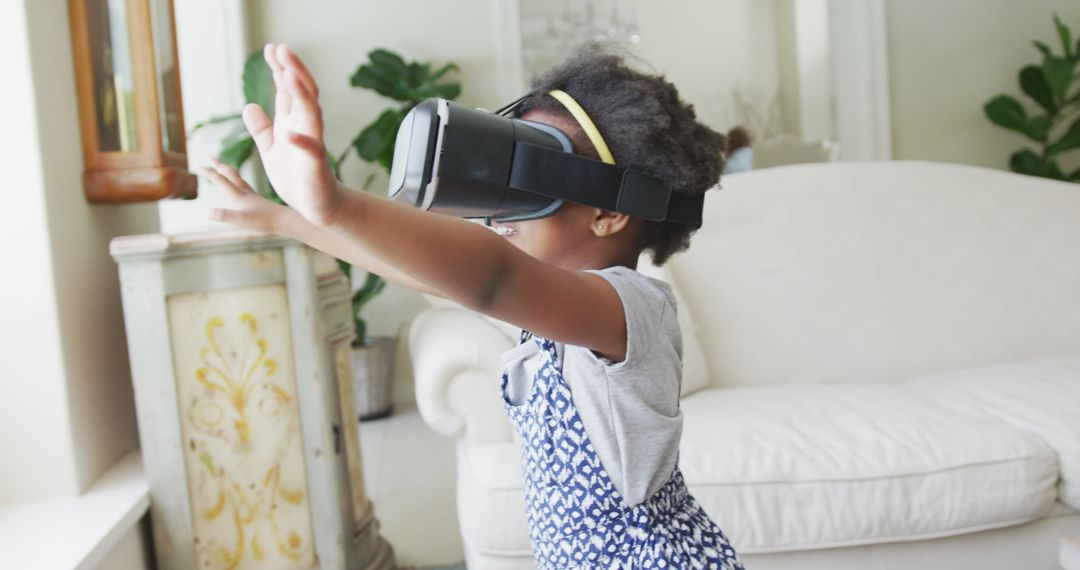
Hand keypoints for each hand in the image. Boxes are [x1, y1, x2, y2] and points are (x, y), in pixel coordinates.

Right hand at [204, 158, 298, 234]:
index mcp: (240, 196)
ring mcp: (254, 197)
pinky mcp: (260, 202)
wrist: (287, 222)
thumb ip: (225, 215)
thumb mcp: (242, 221)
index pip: (222, 181)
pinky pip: (247, 188)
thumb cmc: (265, 222)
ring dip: (230, 172)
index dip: (210, 173)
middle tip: (211, 157)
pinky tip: (243, 189)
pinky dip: (241, 183)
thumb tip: (206, 211)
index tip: (199, 166)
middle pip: (231, 175)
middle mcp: (246, 193)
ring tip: (225, 169)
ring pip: (240, 180)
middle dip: (220, 166)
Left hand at [235, 44, 340, 225]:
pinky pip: (311, 150)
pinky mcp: (317, 166)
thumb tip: (249, 106)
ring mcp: (313, 145)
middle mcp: (306, 128)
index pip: (288, 90)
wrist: (316, 207)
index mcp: (293, 123)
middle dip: (293, 70)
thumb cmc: (297, 179)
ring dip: (301, 94)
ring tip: (290, 74)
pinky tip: (289, 132)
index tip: (271, 48)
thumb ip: (262, 129)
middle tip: (281, 48)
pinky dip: (301, 141)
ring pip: (311, 114)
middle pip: (303, 93)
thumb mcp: (271, 151)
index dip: (280, 69)